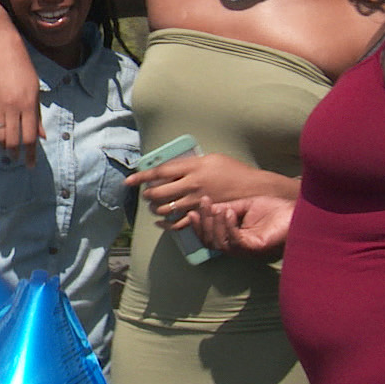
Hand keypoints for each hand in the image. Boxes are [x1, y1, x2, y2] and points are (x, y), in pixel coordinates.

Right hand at [0, 39, 42, 166]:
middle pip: (11, 140)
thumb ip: (37, 117)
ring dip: (1, 145)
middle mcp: (12, 107)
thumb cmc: (25, 71)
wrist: (5, 51)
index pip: (29, 137)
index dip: (30, 154)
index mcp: (28, 105)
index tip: (30, 165)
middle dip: (15, 154)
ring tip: (5, 148)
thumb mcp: (36, 92)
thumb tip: (41, 137)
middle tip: (17, 158)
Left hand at [131, 154, 292, 220]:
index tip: (129, 180)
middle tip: (146, 194)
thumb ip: (189, 164)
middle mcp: (192, 184)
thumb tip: (168, 168)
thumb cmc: (232, 170)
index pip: (160, 171)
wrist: (254, 188)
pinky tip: (161, 223)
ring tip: (155, 206)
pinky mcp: (202, 215)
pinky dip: (165, 225)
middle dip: (147, 194)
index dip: (141, 176)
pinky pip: (178, 224)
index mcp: (193, 167)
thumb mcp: (211, 159)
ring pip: (165, 209)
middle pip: (158, 192)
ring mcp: (196, 201)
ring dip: (155, 208)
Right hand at [191, 194, 293, 258]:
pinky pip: (235, 241)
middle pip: (210, 242)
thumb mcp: (244, 206)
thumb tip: (208, 208)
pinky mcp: (255, 248)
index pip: (209, 236)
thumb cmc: (275, 209)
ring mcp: (246, 250)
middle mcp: (238, 247)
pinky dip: (229, 226)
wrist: (296, 212)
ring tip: (218, 207)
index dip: (200, 223)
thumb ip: (227, 208)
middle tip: (204, 203)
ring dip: (214, 224)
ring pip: (220, 244)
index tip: (196, 206)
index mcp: (234, 237)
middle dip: (203, 222)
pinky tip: (229, 212)